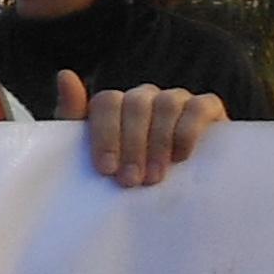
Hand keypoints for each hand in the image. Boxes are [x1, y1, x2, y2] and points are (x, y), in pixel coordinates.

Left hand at [55, 72, 223, 187]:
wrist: (169, 198)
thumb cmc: (126, 173)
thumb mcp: (93, 156)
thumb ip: (74, 118)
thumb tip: (65, 74)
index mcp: (116, 106)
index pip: (106, 102)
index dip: (104, 134)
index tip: (106, 169)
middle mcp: (145, 97)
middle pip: (136, 103)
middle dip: (131, 145)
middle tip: (131, 181)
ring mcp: (177, 99)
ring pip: (167, 103)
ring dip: (159, 142)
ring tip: (154, 177)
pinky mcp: (208, 108)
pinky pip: (200, 106)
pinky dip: (189, 130)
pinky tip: (182, 156)